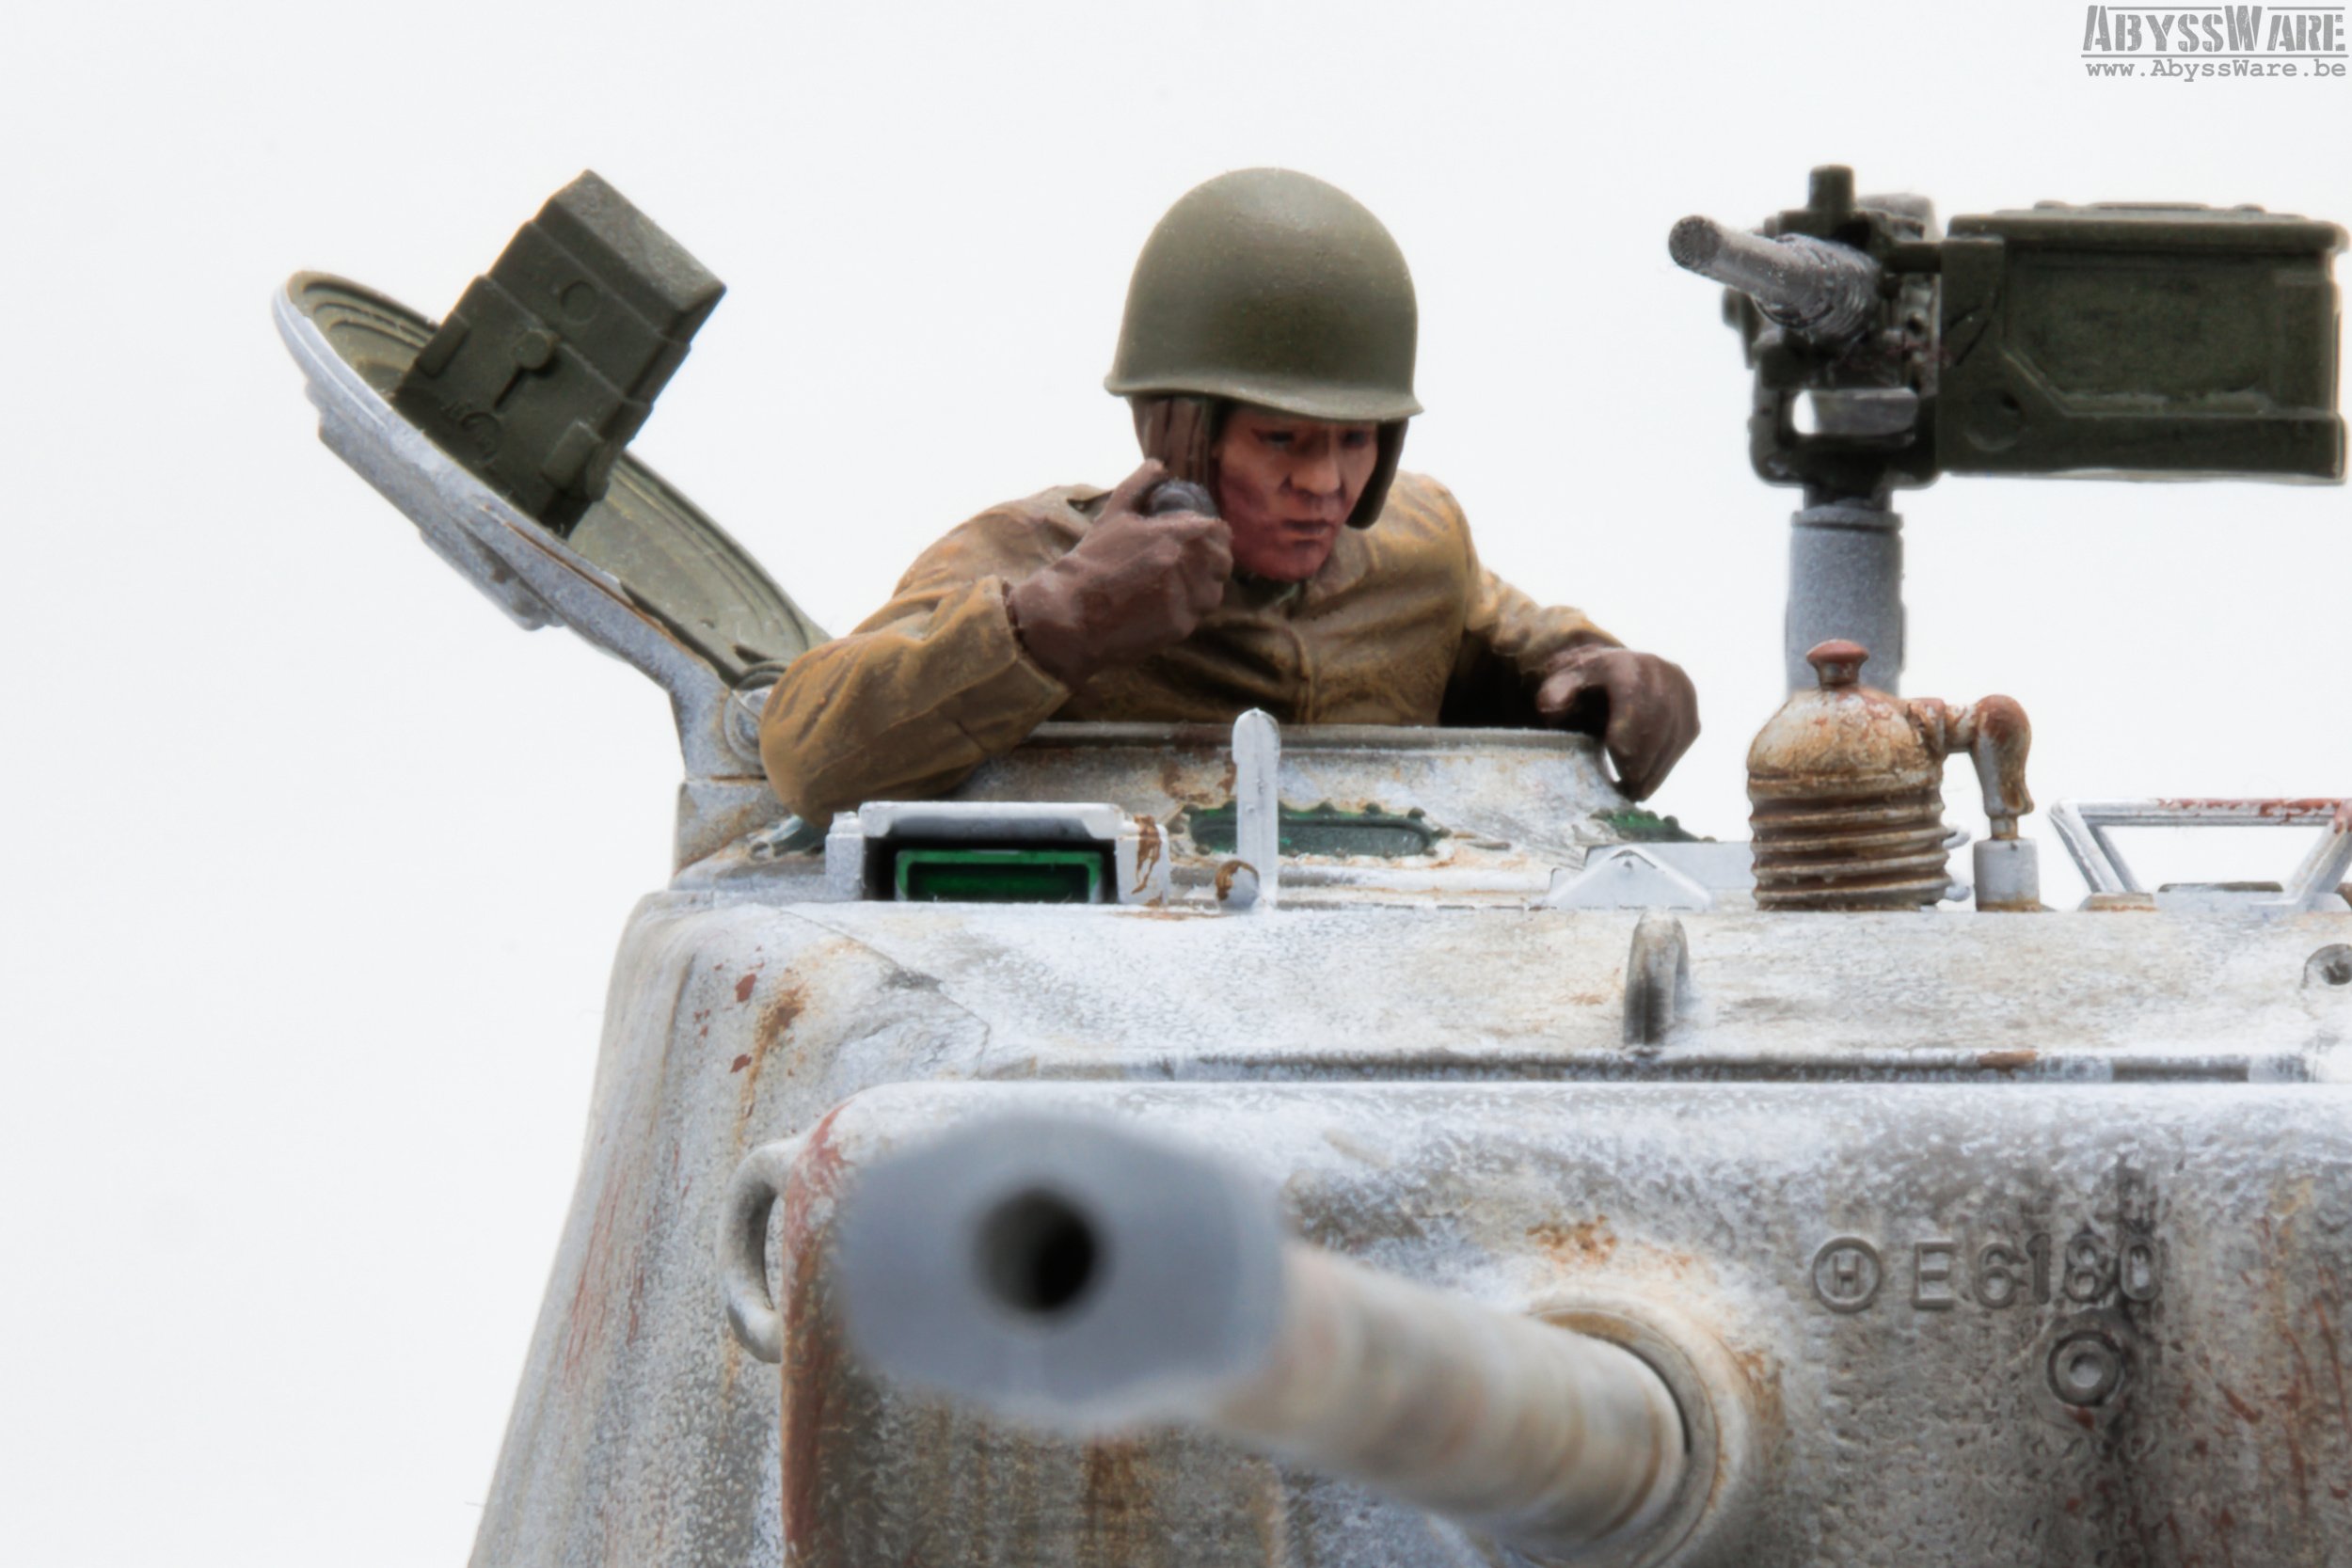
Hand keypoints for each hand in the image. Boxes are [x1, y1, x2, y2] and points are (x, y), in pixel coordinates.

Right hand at [1007, 460, 1231, 687]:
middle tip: (1186, 570)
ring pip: (1213, 593)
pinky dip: (1183, 614)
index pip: (1221, 532)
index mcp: (1181, 532)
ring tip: (1171, 591)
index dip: (1212, 537)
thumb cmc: (1093, 560)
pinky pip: (1195, 618)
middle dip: (1209, 565)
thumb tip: (1158, 464)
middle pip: (1222, 564)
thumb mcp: (1115, 515)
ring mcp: (1188, 597)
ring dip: (1199, 591)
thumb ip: (1139, 485)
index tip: (1198, 544)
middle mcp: (1190, 563)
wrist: (1072, 610)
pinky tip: (1158, 610)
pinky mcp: (1181, 626)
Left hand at [1535, 645, 1699, 800]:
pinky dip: (1664, 766)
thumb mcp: (1562, 683)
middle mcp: (1663, 672)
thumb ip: (1554, 694)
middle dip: (1642, 761)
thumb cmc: (1583, 685)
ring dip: (1655, 770)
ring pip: (1674, 737)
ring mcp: (1683, 693)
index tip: (1616, 768)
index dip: (1627, 736)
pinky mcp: (1692, 711)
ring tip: (1633, 793)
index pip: (1634, 700)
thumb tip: (1550, 709)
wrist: (1616, 671)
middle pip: (1658, 722)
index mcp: (1629, 663)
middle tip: (1625, 792)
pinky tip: (1645, 782)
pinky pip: (1682, 743)